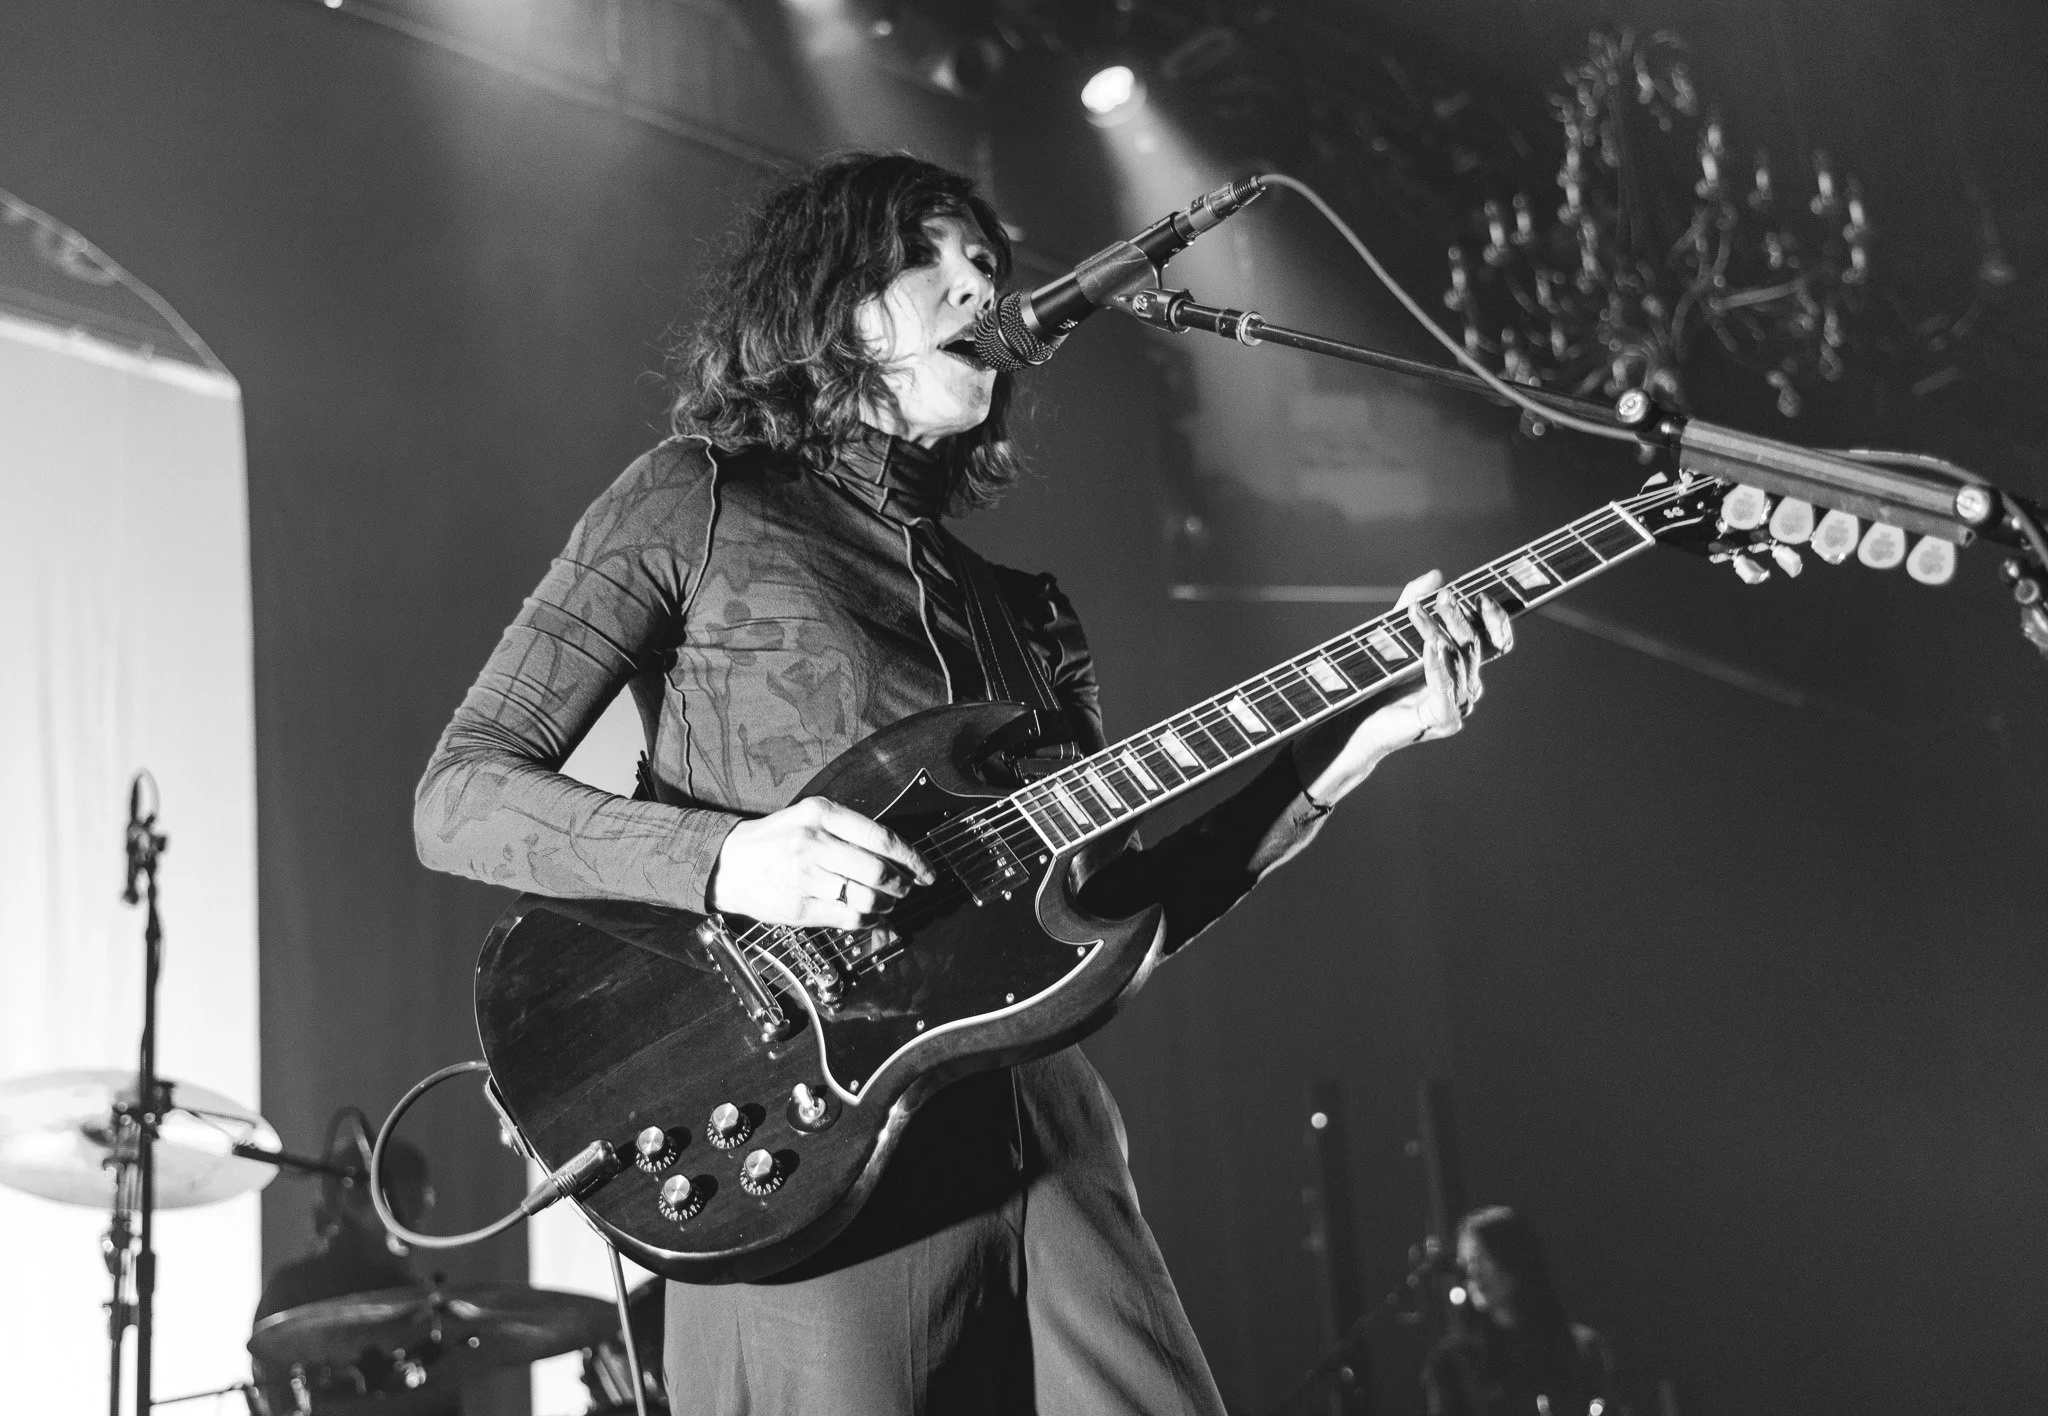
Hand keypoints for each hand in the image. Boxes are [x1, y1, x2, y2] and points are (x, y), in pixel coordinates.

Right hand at [708, 797, 933, 929]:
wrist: (727, 864)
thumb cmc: (775, 840)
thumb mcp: (808, 818)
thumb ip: (849, 830)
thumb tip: (897, 855)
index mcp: (820, 814)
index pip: (882, 838)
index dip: (913, 858)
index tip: (927, 871)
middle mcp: (813, 843)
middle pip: (878, 871)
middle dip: (902, 885)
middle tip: (906, 889)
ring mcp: (805, 877)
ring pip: (867, 898)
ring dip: (886, 904)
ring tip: (887, 902)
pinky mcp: (799, 907)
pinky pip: (848, 918)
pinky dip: (867, 920)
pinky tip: (869, 915)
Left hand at [1292, 570, 1512, 804]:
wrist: (1352, 718)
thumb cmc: (1377, 677)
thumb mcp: (1394, 632)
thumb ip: (1414, 602)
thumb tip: (1436, 575)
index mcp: (1463, 667)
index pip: (1497, 642)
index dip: (1496, 619)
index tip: (1481, 595)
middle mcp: (1466, 687)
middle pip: (1476, 647)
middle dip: (1460, 618)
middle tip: (1444, 597)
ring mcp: (1457, 706)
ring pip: (1460, 663)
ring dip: (1440, 634)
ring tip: (1419, 614)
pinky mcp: (1440, 720)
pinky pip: (1447, 689)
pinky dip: (1438, 666)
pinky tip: (1429, 647)